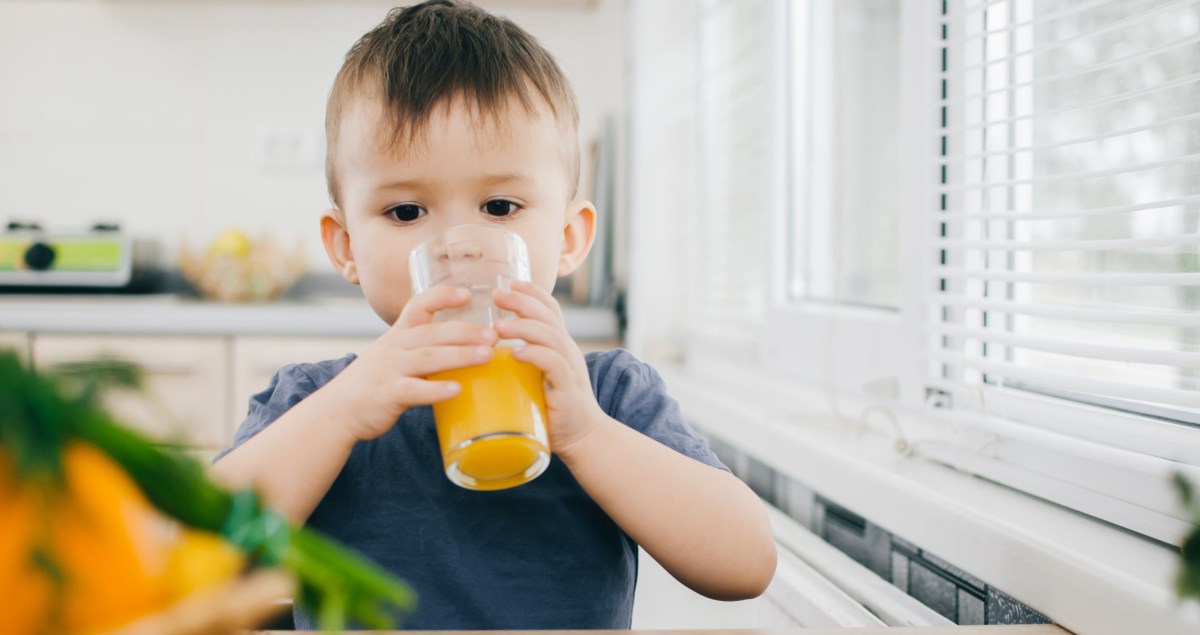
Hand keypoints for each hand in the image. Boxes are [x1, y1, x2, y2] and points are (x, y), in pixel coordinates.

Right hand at [328, 286, 497, 440]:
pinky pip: (416, 390)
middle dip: (466, 331)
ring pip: (429, 358)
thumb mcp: (394, 354)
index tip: (468, 294)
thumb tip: (465, 345)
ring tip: (488, 356)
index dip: (443, 296)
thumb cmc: (375, 381)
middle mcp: (395, 346)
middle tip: (495, 334)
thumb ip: (423, 347)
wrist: (339, 409)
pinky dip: (437, 390)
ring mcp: (391, 369)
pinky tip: (458, 389)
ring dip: (461, 355)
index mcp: (399, 334)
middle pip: (433, 333)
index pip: (419, 305)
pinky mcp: (389, 394)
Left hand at [492, 279, 606, 457]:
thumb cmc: (552, 410)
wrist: (582, 439)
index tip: (509, 282)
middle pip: (548, 316)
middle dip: (522, 301)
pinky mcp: (568, 390)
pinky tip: (516, 353)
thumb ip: (518, 363)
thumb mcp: (535, 379)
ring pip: (550, 337)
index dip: (532, 293)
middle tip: (497, 294)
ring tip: (499, 325)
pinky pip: (554, 365)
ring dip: (523, 327)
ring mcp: (569, 369)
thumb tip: (480, 352)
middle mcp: (567, 351)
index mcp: (559, 346)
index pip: (550, 309)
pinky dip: (535, 355)